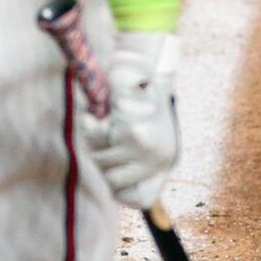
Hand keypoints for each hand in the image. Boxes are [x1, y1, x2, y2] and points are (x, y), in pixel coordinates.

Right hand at [81, 32, 180, 208]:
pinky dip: (93, 125)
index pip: (143, 199)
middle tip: (106, 136)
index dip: (122, 192)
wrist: (143, 61)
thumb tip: (113, 189)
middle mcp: (161, 157)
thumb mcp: (142, 132)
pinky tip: (105, 111)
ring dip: (96, 142)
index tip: (112, 176)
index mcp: (167, 158)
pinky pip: (98, 142)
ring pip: (102, 163)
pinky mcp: (132, 134)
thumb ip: (130, 161)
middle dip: (102, 161)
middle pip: (114, 184)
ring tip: (107, 119)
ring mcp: (147, 148)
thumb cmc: (137, 94)